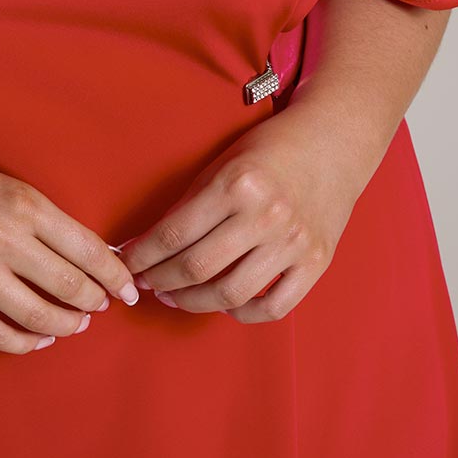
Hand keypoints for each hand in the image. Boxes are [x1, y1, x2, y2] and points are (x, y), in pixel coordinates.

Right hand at [0, 138, 140, 352]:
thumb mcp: (3, 182)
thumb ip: (42, 217)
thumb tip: (87, 252)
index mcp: (22, 202)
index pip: (88, 249)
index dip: (115, 275)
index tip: (128, 288)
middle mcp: (2, 239)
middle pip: (70, 287)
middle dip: (95, 302)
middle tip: (103, 305)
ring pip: (40, 318)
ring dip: (66, 325)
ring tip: (75, 322)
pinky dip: (26, 343)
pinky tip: (37, 338)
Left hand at [116, 104, 366, 323]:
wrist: (331, 143)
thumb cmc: (269, 149)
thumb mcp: (223, 163)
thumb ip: (191, 203)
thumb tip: (150, 244)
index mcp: (237, 183)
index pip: (175, 233)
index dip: (143, 255)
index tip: (126, 263)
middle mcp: (266, 215)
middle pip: (197, 267)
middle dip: (160, 280)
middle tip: (144, 283)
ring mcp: (294, 243)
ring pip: (230, 294)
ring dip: (192, 302)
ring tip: (174, 296)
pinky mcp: (317, 263)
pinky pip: (273, 307)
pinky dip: (242, 313)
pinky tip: (223, 304)